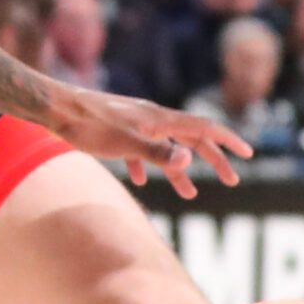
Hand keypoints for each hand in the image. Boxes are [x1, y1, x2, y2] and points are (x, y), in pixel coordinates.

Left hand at [48, 89, 250, 197]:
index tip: (248, 154)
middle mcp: (152, 119)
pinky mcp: (117, 132)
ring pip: (166, 148)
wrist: (55, 109)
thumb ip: (157, 153)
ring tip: (190, 194)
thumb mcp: (125, 144)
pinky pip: (140, 150)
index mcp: (159, 119)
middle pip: (191, 139)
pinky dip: (146, 166)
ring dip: (179, 171)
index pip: (203, 127)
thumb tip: (190, 160)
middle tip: (231, 181)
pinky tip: (141, 181)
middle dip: (212, 161)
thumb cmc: (89, 126)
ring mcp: (135, 124)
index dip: (227, 140)